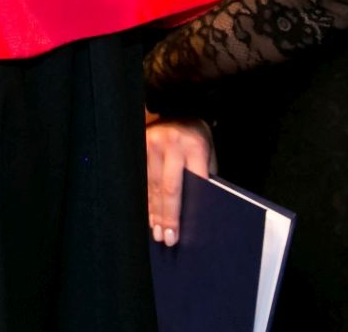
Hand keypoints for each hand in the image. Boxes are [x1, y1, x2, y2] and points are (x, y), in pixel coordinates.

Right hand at [146, 116, 214, 245]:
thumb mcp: (208, 154)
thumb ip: (202, 176)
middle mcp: (172, 144)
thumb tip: (196, 212)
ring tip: (155, 231)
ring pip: (151, 185)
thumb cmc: (197, 139)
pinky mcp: (139, 143)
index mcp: (195, 147)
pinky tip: (147, 212)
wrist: (177, 108)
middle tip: (167, 238)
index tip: (180, 232)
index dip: (184, 211)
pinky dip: (145, 198)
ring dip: (153, 211)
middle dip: (167, 216)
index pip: (192, 184)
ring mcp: (152, 142)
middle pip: (168, 188)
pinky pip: (141, 177)